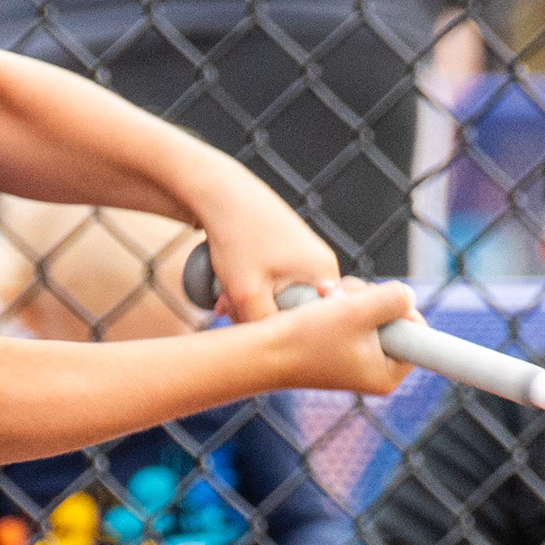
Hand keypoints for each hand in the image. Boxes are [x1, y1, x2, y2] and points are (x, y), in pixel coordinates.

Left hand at [187, 178, 342, 322]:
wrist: (218, 191)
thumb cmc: (237, 238)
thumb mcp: (248, 293)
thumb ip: (267, 327)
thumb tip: (277, 354)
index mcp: (326, 272)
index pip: (317, 321)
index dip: (284, 331)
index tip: (254, 327)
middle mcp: (323, 261)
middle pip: (297, 308)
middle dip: (263, 315)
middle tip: (228, 312)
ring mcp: (306, 251)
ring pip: (281, 293)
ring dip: (253, 301)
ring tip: (223, 298)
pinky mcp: (288, 245)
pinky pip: (276, 278)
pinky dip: (253, 284)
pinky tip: (228, 284)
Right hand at [260, 279, 414, 398]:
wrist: (264, 351)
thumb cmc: (306, 338)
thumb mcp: (356, 312)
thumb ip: (392, 300)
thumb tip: (409, 296)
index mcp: (387, 375)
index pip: (416, 332)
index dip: (399, 307)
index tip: (374, 300)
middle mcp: (376, 371)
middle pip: (394, 319)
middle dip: (371, 298)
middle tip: (345, 297)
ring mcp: (359, 358)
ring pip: (372, 312)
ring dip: (353, 296)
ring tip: (327, 297)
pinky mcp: (342, 347)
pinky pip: (354, 316)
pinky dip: (341, 303)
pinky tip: (322, 300)